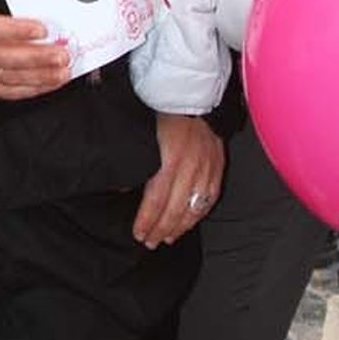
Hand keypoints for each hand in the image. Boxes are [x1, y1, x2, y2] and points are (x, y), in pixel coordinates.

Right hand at [0, 0, 70, 100]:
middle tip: (62, 55)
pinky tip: (46, 85)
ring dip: (38, 77)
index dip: (17, 31)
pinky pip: (5, 90)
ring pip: (9, 77)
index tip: (42, 29)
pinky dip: (27, 90)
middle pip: (6, 58)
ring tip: (62, 73)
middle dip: (37, 59)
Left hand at [130, 113, 225, 247]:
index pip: (157, 200)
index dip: (147, 220)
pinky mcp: (218, 168)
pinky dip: (199, 214)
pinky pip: (210, 199)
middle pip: (175, 209)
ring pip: (194, 208)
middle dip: (161, 229)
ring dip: (180, 227)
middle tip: (149, 242)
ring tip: (167, 238)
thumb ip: (134, 163)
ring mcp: (207, 169)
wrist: (195, 97)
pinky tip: (189, 223)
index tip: (138, 233)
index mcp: (170, 160)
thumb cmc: (165, 115)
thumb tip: (120, 189)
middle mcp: (191, 168)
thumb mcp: (143, 135)